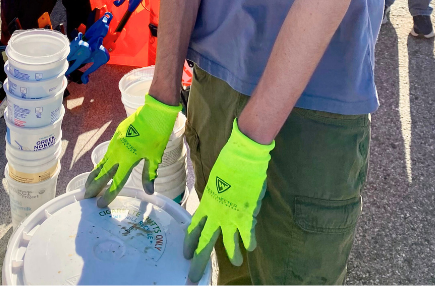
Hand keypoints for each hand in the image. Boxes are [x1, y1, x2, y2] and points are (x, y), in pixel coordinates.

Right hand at [84, 92, 182, 204]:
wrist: (152, 113)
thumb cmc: (156, 136)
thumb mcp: (154, 157)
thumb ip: (149, 174)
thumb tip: (148, 192)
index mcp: (127, 159)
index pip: (116, 181)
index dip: (108, 194)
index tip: (100, 204)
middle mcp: (117, 152)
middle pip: (103, 173)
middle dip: (94, 186)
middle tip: (85, 197)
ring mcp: (114, 143)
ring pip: (102, 162)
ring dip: (94, 174)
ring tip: (87, 185)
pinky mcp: (115, 137)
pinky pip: (106, 154)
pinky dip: (101, 164)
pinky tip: (99, 169)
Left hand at [183, 120, 273, 282]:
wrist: (242, 157)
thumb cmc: (229, 166)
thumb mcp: (217, 183)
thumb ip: (218, 199)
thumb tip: (222, 208)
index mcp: (206, 203)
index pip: (193, 227)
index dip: (188, 242)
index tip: (185, 254)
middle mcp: (215, 212)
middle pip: (203, 242)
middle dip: (198, 261)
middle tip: (192, 278)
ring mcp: (230, 215)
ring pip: (227, 243)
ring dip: (231, 254)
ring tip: (235, 263)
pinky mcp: (246, 214)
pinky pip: (247, 234)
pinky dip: (249, 241)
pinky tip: (250, 247)